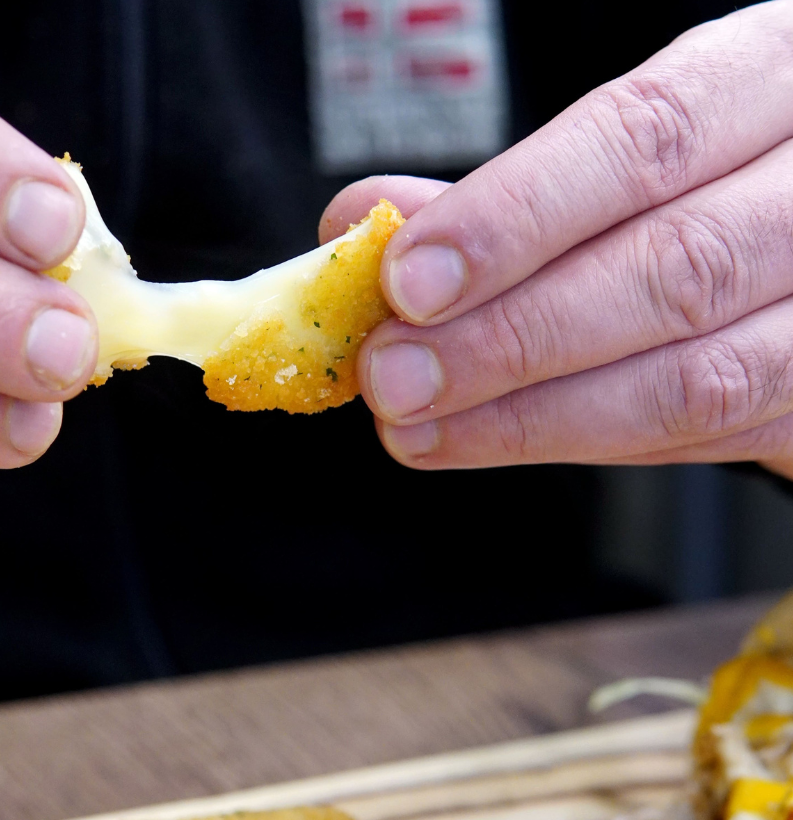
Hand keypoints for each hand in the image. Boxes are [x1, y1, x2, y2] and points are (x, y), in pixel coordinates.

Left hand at [322, 0, 792, 480]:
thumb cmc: (701, 179)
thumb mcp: (618, 150)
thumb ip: (506, 192)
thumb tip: (364, 223)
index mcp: (768, 78)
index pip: (643, 139)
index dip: (515, 218)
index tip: (407, 281)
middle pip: (674, 269)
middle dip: (509, 339)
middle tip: (395, 378)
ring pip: (698, 379)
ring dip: (533, 418)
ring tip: (420, 429)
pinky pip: (708, 438)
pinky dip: (586, 443)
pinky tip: (497, 438)